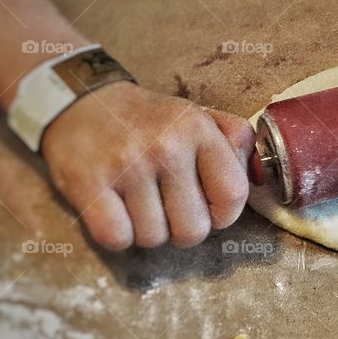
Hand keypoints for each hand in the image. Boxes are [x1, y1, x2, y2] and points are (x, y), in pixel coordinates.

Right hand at [41, 81, 254, 249]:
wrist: (77, 100)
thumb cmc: (147, 120)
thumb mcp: (196, 116)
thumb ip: (234, 140)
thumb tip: (260, 172)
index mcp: (197, 130)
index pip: (232, 195)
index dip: (223, 215)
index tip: (207, 209)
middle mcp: (165, 146)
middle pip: (194, 230)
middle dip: (182, 229)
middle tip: (166, 208)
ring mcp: (126, 166)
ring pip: (155, 238)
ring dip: (147, 231)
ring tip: (137, 204)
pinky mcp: (88, 183)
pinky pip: (118, 238)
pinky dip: (117, 234)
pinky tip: (114, 211)